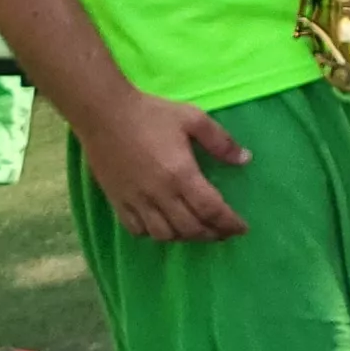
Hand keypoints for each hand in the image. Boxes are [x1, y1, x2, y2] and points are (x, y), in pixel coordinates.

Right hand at [79, 85, 250, 242]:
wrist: (104, 113)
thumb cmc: (151, 114)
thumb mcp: (193, 118)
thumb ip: (220, 141)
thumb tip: (245, 159)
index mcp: (181, 175)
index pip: (211, 210)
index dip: (229, 223)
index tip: (242, 228)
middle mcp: (160, 195)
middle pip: (190, 228)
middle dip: (212, 234)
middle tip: (224, 232)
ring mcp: (136, 201)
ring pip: (164, 234)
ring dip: (185, 237)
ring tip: (197, 230)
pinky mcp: (118, 202)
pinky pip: (137, 230)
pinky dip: (154, 235)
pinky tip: (163, 227)